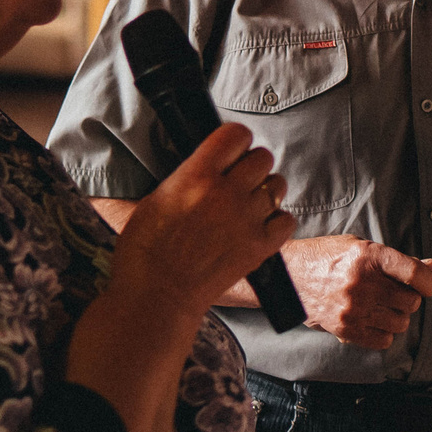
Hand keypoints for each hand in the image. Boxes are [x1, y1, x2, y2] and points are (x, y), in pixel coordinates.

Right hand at [113, 122, 295, 318]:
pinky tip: (260, 226)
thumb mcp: (155, 199)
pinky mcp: (258, 247)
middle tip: (239, 178)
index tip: (231, 148)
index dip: (235, 140)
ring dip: (265, 190)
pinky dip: (277, 221)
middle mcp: (226, 193)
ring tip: (249, 203)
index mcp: (196, 176)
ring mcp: (246, 220)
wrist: (156, 296)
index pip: (235, 135)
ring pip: (277, 185)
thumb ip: (186, 178)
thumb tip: (203, 169)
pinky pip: (286, 220)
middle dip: (251, 164)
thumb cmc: (144, 252)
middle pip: (262, 157)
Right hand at [284, 235, 431, 350]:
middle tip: (395, 292)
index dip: (429, 282)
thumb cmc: (328, 257)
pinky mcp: (345, 329)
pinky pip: (384, 340)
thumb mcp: (362, 247)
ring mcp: (353, 309)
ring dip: (397, 316)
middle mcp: (362, 283)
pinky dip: (384, 332)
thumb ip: (398, 260)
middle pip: (411, 302)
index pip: (415, 274)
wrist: (288, 276)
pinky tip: (373, 319)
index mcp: (369, 256)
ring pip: (400, 323)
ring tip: (381, 305)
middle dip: (409, 298)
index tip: (427, 284)